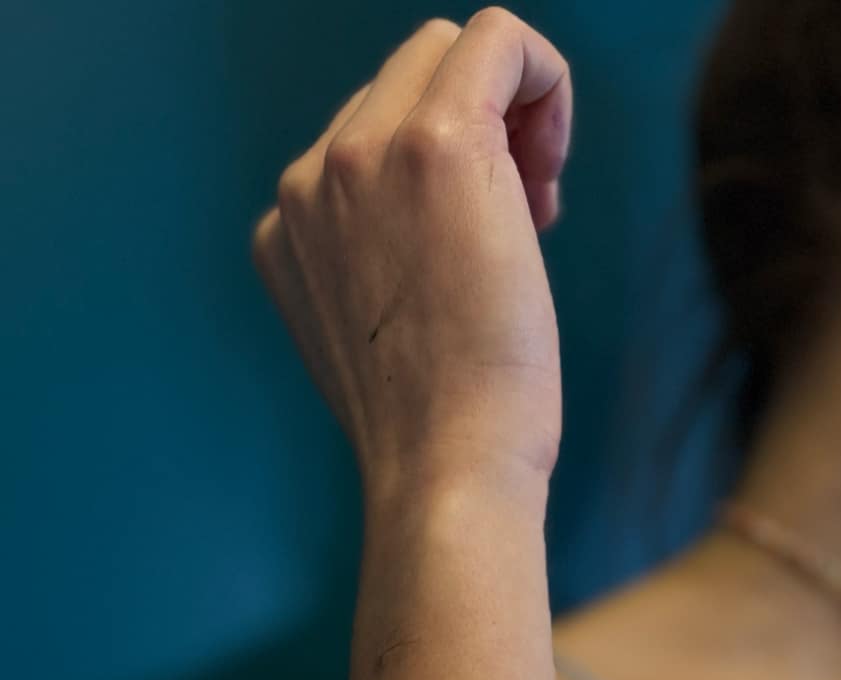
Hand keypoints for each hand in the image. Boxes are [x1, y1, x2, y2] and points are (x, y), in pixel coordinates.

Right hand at [250, 10, 571, 497]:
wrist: (446, 474)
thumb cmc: (439, 433)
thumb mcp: (378, 337)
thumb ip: (382, 261)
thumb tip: (448, 220)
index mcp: (288, 228)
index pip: (372, 133)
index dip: (448, 171)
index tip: (488, 244)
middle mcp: (310, 183)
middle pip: (409, 75)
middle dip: (481, 132)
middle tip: (522, 225)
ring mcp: (362, 158)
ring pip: (450, 51)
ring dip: (511, 115)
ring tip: (534, 212)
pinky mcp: (433, 146)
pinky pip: (499, 39)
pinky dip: (544, 79)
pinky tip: (552, 164)